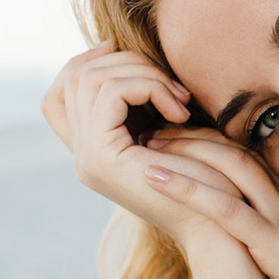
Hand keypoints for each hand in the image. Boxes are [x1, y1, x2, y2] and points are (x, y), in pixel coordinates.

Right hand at [41, 43, 243, 246]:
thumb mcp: (173, 131)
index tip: (123, 50)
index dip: (85, 63)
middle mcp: (82, 156)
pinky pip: (111, 91)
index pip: (58, 96)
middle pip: (76, 77)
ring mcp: (86, 158)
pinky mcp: (99, 157)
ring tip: (181, 101)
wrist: (220, 228)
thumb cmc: (211, 183)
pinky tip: (180, 112)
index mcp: (94, 152)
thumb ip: (145, 103)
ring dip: (144, 74)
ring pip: (91, 78)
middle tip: (175, 87)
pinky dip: (149, 86)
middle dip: (128, 63)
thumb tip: (121, 53)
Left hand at [141, 131, 278, 278]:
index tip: (186, 141)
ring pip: (230, 169)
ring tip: (143, 143)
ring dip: (183, 151)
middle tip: (154, 130)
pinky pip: (227, 210)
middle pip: (238, 154)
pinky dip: (187, 189)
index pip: (257, 162)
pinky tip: (153, 176)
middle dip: (194, 138)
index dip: (218, 146)